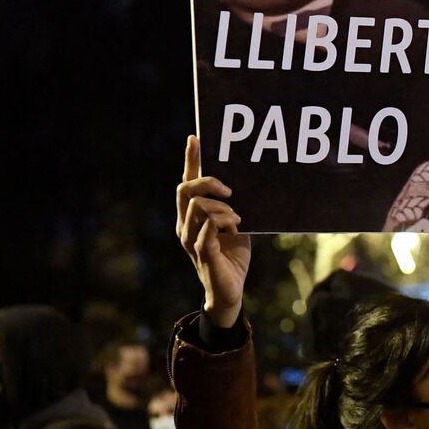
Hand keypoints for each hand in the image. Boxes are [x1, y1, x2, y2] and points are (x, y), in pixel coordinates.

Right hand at [177, 136, 250, 328]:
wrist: (230, 291)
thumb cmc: (232, 255)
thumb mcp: (234, 224)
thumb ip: (232, 206)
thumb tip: (243, 183)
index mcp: (191, 215)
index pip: (187, 183)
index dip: (190, 160)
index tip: (195, 138)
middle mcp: (185, 225)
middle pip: (185, 190)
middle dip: (208, 182)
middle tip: (229, 190)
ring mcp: (190, 239)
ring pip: (197, 207)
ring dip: (221, 207)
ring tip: (237, 218)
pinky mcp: (201, 254)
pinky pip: (205, 231)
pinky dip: (221, 224)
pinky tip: (234, 227)